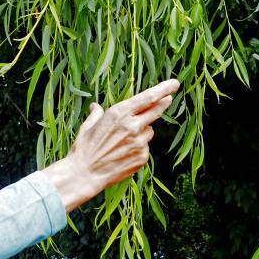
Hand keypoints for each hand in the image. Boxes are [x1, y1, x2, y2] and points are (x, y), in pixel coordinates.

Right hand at [42, 79, 179, 211]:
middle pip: (156, 111)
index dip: (163, 89)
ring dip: (142, 131)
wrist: (85, 174)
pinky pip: (145, 147)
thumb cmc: (84, 149)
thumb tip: (96, 106)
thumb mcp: (88, 126)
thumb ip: (97, 114)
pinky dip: (138, 148)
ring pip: (149, 131)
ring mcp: (140, 142)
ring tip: (123, 141)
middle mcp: (132, 126)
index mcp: (119, 113)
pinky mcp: (142, 157)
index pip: (148, 97)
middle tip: (169, 98)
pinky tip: (124, 153)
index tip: (174, 84)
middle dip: (164, 103)